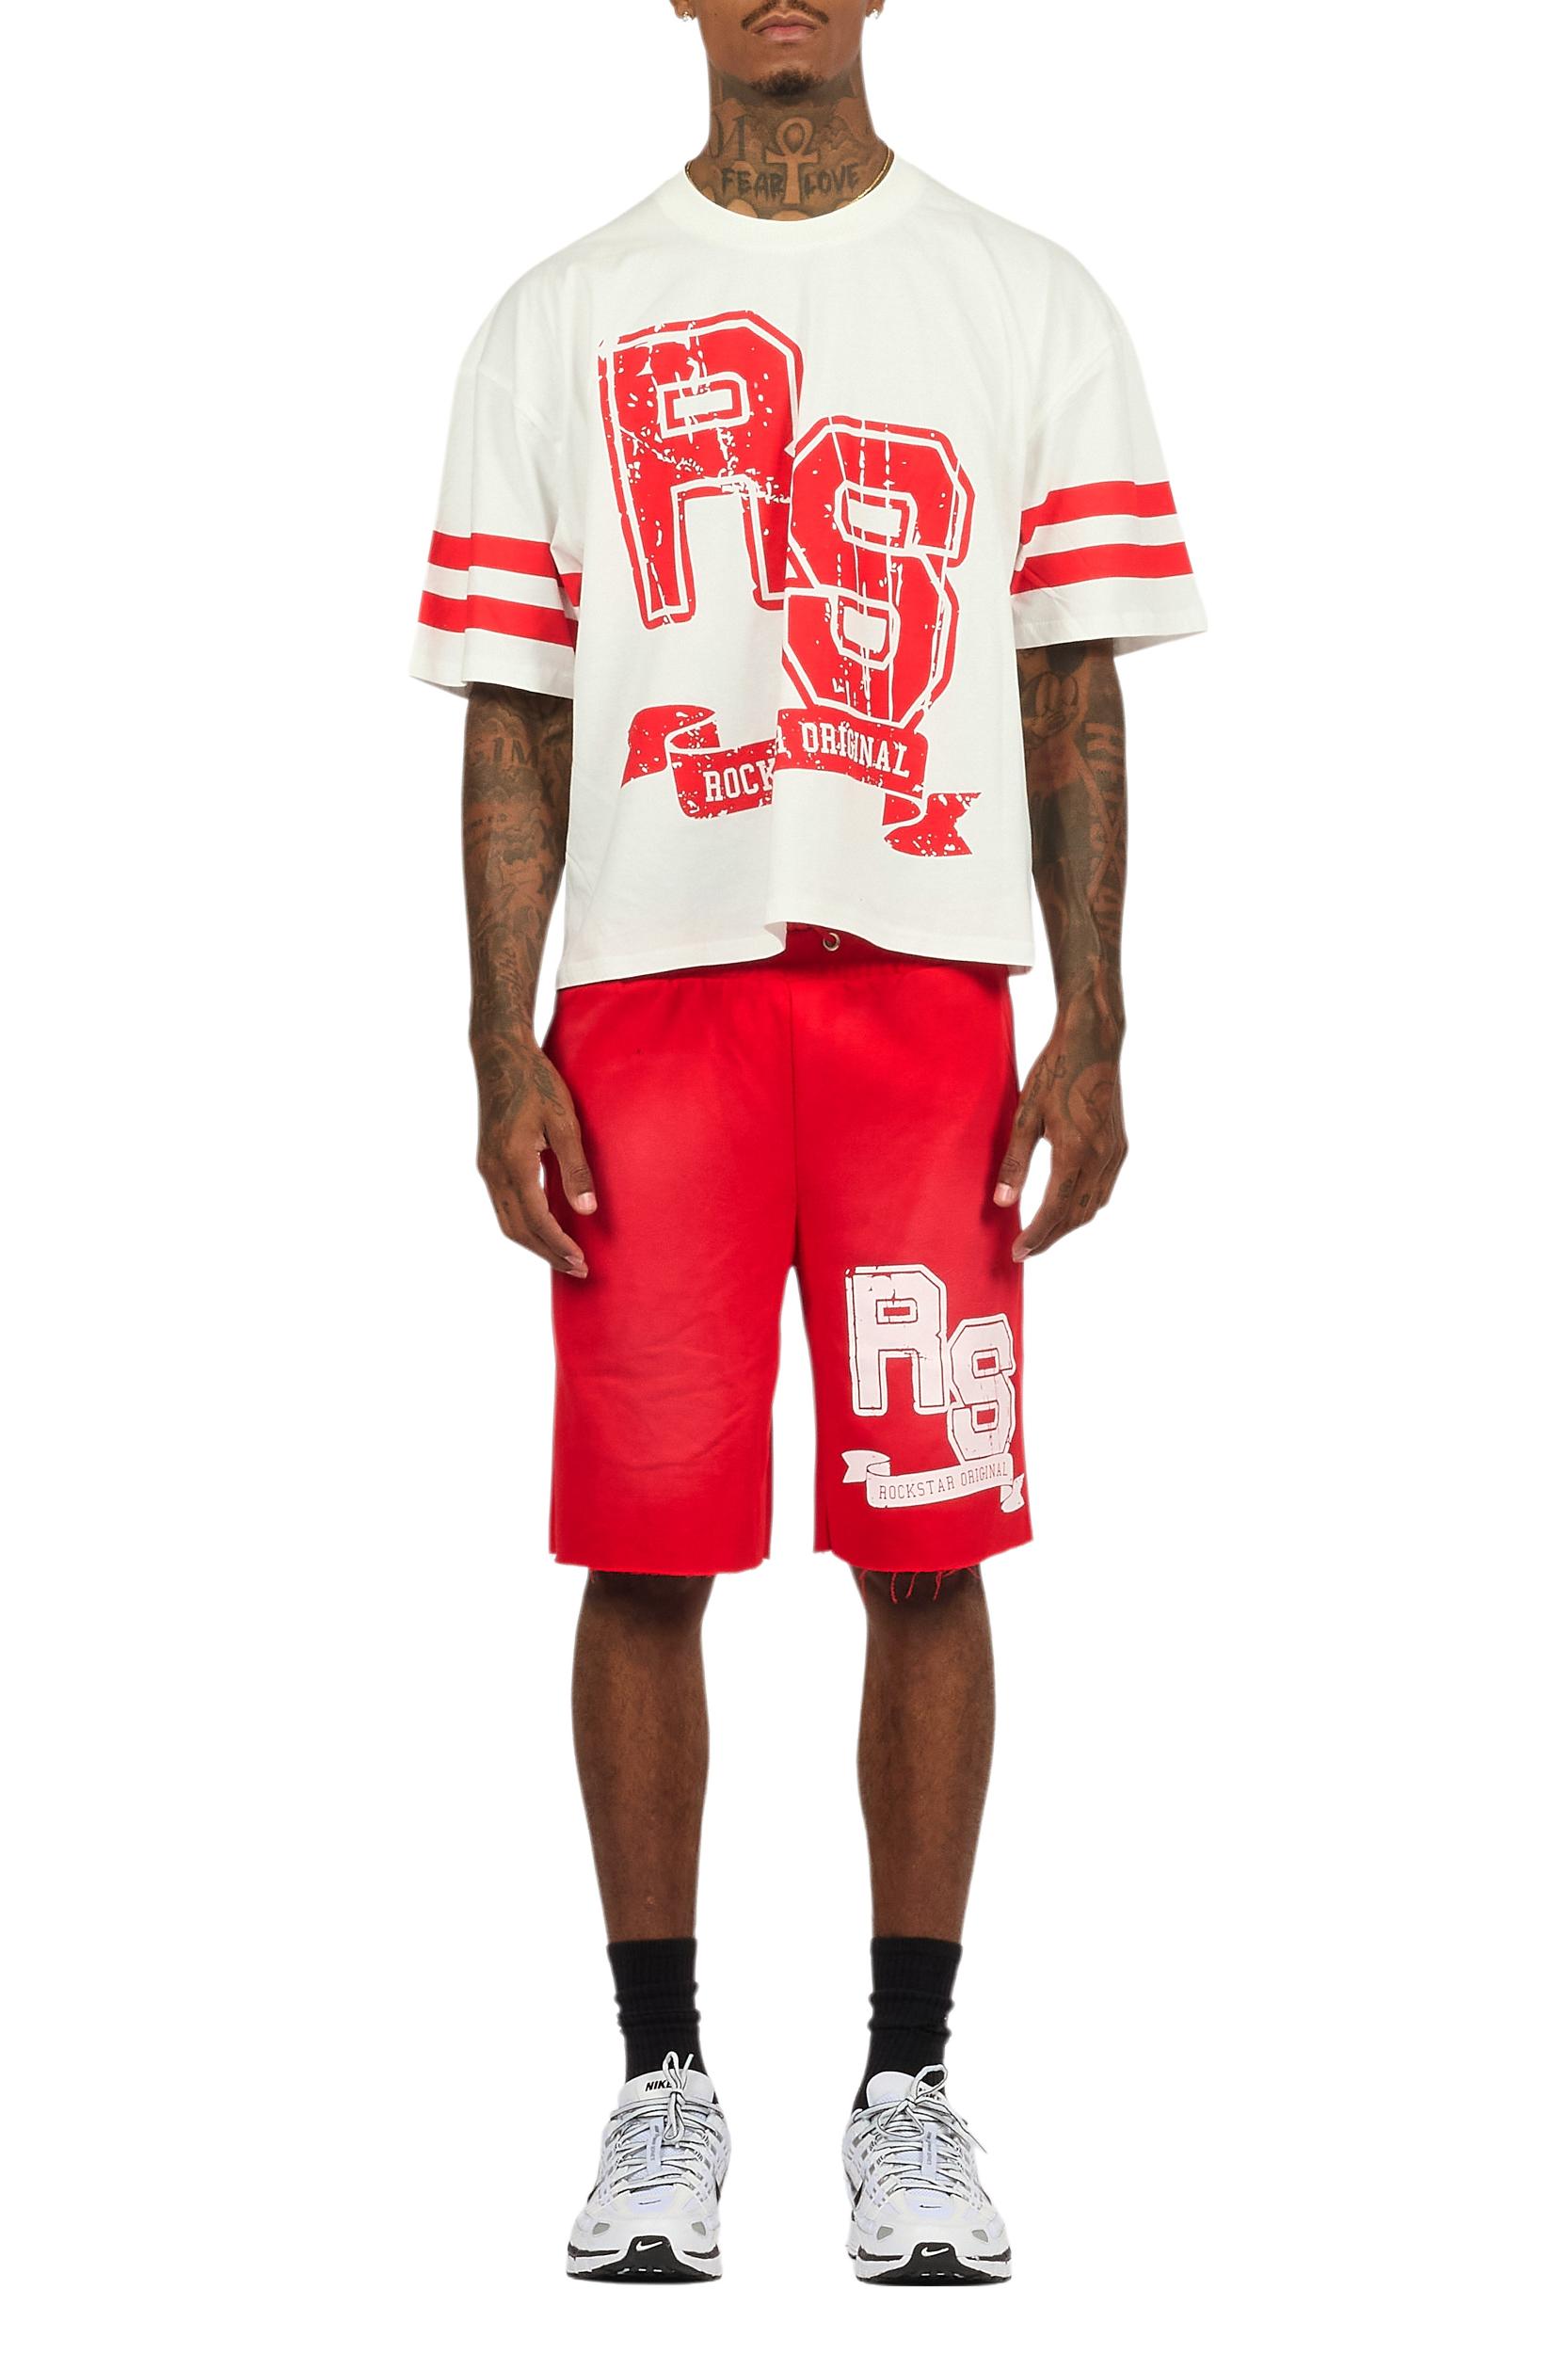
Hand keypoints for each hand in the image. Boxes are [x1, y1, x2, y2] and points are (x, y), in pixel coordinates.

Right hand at [473, 1037, 597, 1276]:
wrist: (500, 1056)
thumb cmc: (537, 1082)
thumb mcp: (564, 1121)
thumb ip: (575, 1167)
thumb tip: (587, 1209)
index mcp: (513, 1162)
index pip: (537, 1220)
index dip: (558, 1245)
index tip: (580, 1261)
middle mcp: (494, 1171)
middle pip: (518, 1230)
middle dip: (547, 1253)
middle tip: (577, 1268)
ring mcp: (487, 1168)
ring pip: (507, 1222)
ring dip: (534, 1243)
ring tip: (563, 1255)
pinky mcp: (487, 1162)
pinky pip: (503, 1206)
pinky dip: (523, 1225)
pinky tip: (544, 1227)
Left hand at [993, 1022, 1127, 1260]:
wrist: (1093, 1041)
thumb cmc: (1055, 1072)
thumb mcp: (1026, 1114)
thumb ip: (1016, 1162)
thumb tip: (1003, 1202)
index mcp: (1075, 1152)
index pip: (1055, 1211)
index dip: (1036, 1236)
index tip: (1017, 1252)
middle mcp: (1101, 1158)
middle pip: (1077, 1216)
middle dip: (1051, 1237)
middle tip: (1026, 1249)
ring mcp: (1115, 1152)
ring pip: (1094, 1205)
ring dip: (1069, 1224)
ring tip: (1044, 1233)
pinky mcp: (1120, 1145)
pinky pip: (1104, 1189)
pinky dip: (1085, 1205)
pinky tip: (1068, 1204)